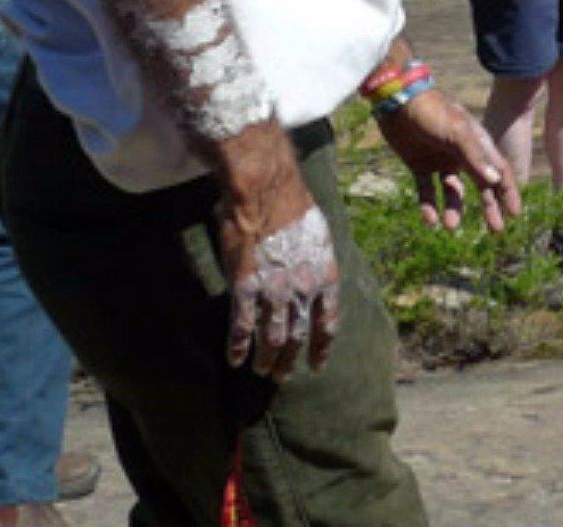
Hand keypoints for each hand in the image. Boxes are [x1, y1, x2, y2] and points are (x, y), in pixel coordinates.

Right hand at [210, 125, 339, 377]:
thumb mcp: (319, 234)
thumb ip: (317, 261)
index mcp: (325, 275)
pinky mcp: (245, 285)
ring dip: (266, 359)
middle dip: (290, 361)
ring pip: (272, 338)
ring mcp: (274, 289)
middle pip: (298, 336)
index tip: (316, 365)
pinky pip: (241, 325)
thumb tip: (317, 272)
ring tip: (260, 371)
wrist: (265, 186)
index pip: (327, 323)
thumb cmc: (291, 203)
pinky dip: (238, 346)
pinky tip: (234, 358)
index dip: (321, 347)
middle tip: (281, 377)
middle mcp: (303, 288)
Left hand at [378, 86, 519, 231]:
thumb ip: (475, 157)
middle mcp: (461, 155)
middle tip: (495, 230)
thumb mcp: (457, 132)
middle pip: (480, 186)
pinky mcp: (420, 166)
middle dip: (489, 207)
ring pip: (453, 192)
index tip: (514, 214)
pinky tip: (430, 220)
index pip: (498, 172)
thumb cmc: (433, 112)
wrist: (398, 101)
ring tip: (450, 227)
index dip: (507, 192)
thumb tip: (495, 181)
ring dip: (454, 210)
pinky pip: (427, 191)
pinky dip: (429, 206)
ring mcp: (440, 161)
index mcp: (477, 145)